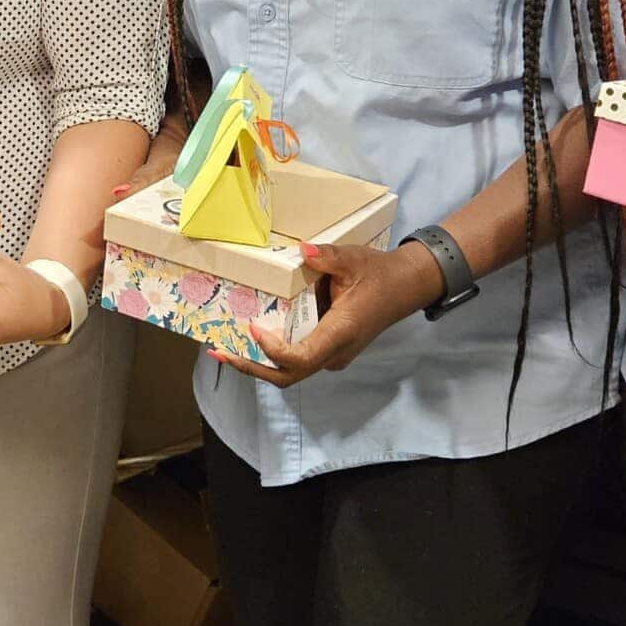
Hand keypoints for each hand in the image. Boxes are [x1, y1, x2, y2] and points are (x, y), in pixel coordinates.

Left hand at [216, 238, 442, 387]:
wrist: (405, 287)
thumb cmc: (379, 273)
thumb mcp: (354, 259)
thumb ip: (327, 257)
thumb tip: (303, 250)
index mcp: (340, 333)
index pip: (301, 358)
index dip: (272, 351)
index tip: (253, 327)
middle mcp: (334, 352)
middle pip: (288, 375)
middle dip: (252, 367)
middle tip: (219, 350)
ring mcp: (332, 355)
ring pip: (290, 370)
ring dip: (258, 361)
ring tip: (225, 344)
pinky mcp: (328, 350)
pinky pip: (297, 358)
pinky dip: (272, 351)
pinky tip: (249, 335)